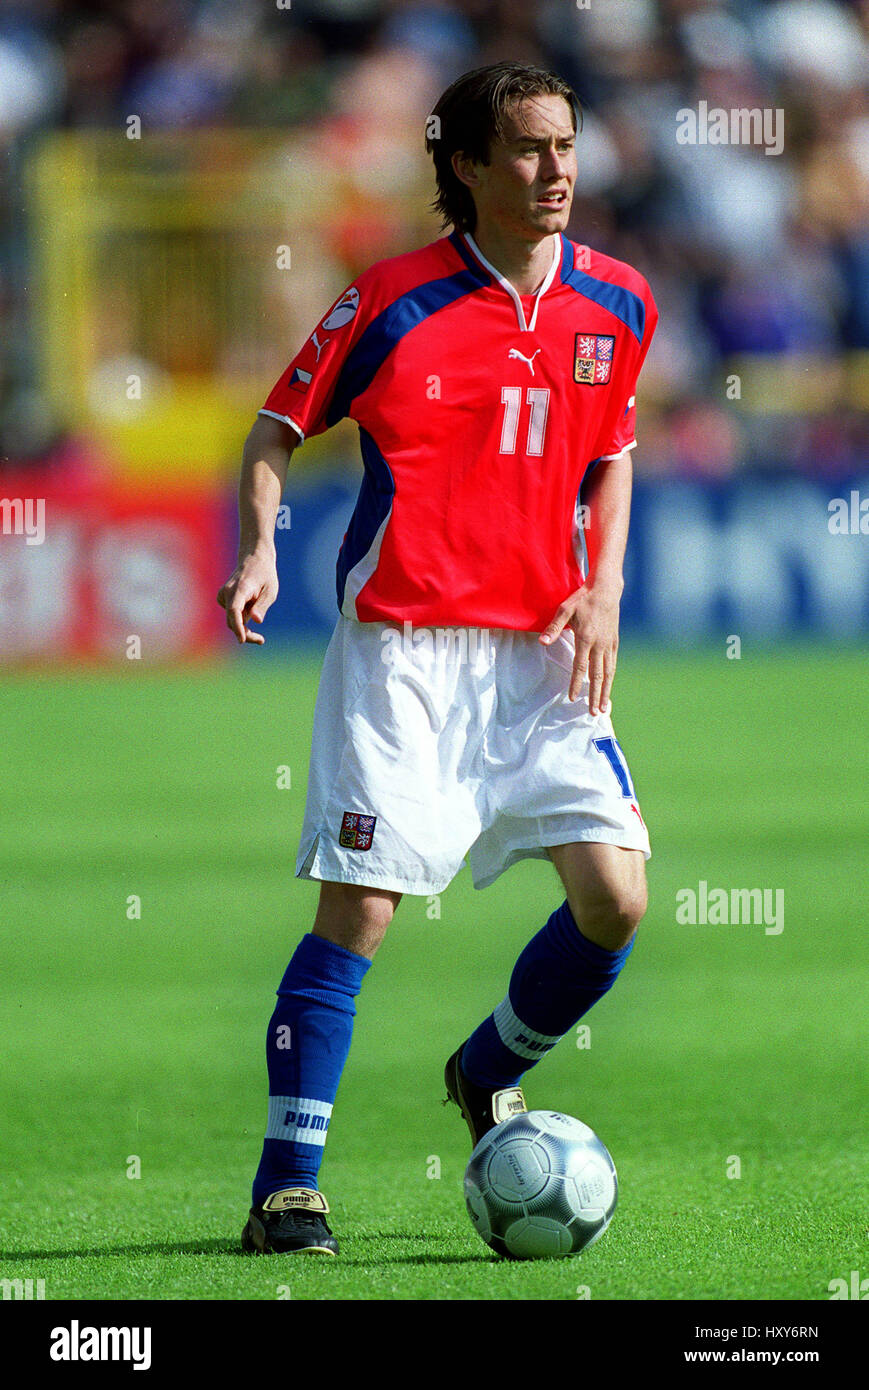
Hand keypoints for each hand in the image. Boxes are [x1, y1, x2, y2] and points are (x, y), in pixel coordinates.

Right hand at [217, 551, 277, 644]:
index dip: (238, 627)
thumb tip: (256, 620)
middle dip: (245, 633)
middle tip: (261, 640)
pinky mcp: (222, 599)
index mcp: (240, 589)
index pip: (235, 611)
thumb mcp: (270, 591)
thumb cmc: (265, 575)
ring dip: (244, 626)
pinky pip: (232, 615)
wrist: (254, 559)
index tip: (242, 639)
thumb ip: (262, 606)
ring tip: (260, 620)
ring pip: (231, 620)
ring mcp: (223, 595)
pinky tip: (251, 606)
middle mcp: (227, 592)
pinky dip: (241, 619)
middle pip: (232, 620)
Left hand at [539, 579, 622, 711]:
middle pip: (597, 675)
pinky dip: (610, 679)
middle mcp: (599, 645)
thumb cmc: (582, 599)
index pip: (580, 666)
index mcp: (586, 638)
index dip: (576, 683)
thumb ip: (554, 627)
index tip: (572, 698)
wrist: (606, 590)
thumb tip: (542, 642)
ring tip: (604, 708)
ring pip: (608, 673)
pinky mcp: (615, 643)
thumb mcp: (564, 609)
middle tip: (593, 713)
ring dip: (605, 692)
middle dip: (595, 695)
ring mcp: (609, 645)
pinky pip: (613, 665)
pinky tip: (608, 688)